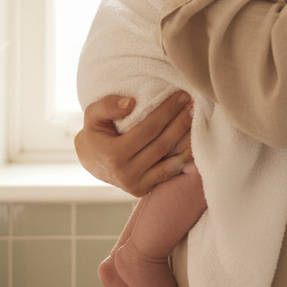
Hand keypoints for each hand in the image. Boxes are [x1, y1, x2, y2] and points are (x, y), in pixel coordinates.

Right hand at [74, 91, 193, 196]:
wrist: (90, 160)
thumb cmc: (95, 132)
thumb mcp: (92, 114)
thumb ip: (108, 106)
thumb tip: (131, 103)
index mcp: (113, 155)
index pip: (148, 129)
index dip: (167, 111)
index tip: (181, 95)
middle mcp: (125, 174)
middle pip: (162, 145)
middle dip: (181, 122)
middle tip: (194, 104)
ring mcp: (135, 185)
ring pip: (169, 162)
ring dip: (186, 140)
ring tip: (197, 120)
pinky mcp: (142, 190)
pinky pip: (168, 174)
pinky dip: (183, 159)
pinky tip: (192, 141)